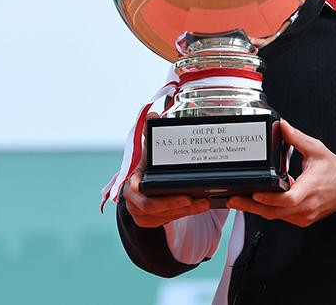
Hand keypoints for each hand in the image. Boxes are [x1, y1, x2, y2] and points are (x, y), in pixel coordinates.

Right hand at [123, 112, 210, 227]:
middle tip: (195, 199)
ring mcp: (140, 212)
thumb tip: (152, 114)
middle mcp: (132, 199)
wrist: (140, 184)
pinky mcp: (150, 221)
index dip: (143, 189)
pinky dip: (184, 214)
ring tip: (205, 203)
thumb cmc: (146, 163)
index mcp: (130, 179)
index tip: (162, 191)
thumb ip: (148, 132)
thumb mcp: (148, 148)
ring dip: (185, 210)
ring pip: (163, 215)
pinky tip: (200, 207)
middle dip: (173, 203)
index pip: (134, 189)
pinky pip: (168, 220)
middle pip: (152, 206)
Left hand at [228, 120, 335, 227]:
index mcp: (310, 189)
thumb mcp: (316, 149)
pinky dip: (270, 210)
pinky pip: (282, 217)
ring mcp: (305, 216)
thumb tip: (282, 125)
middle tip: (233, 199)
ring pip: (276, 217)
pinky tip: (259, 202)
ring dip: (258, 210)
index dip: (269, 198)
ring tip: (239, 200)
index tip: (254, 193)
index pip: (287, 199)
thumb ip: (296, 138)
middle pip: (274, 212)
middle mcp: (307, 206)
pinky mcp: (304, 219)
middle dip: (251, 206)